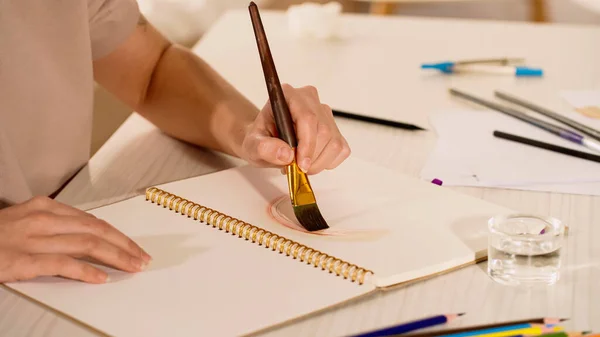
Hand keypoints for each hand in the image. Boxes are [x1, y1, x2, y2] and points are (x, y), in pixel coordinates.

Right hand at [0, 196, 150, 283]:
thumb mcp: (25, 221)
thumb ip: (54, 225)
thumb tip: (85, 235)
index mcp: (45, 207)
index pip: (93, 221)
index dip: (118, 235)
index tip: (134, 247)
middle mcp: (43, 219)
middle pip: (96, 230)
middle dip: (124, 245)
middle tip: (143, 258)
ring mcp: (33, 239)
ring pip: (87, 244)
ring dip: (116, 257)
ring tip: (133, 267)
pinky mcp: (22, 260)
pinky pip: (62, 264)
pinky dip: (86, 271)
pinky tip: (102, 278)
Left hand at [240, 84, 350, 174]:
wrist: (265, 141)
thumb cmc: (260, 139)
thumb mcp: (252, 145)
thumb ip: (263, 148)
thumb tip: (286, 154)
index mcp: (289, 96)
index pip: (307, 118)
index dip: (307, 144)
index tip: (300, 164)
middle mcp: (310, 100)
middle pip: (323, 131)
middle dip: (311, 158)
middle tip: (295, 169)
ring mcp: (325, 113)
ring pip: (334, 142)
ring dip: (319, 162)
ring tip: (300, 166)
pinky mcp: (335, 128)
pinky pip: (341, 149)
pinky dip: (327, 162)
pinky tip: (311, 161)